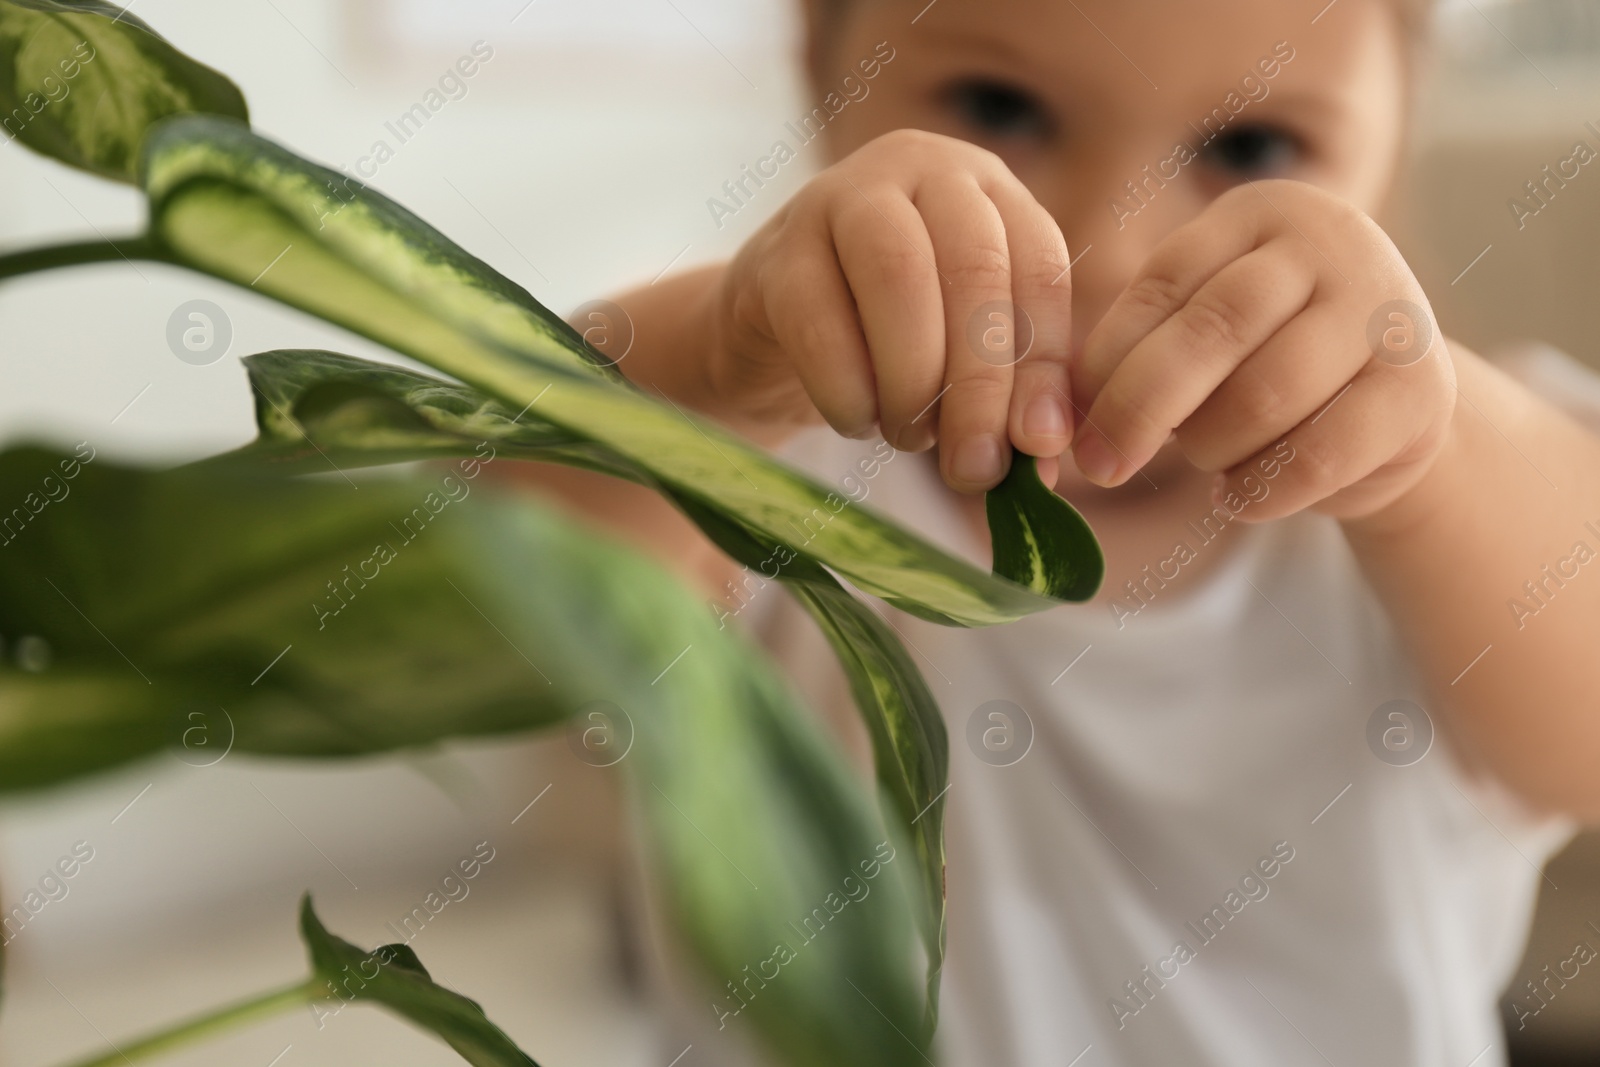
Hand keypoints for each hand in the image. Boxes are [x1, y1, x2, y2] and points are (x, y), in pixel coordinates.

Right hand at [708, 129, 1075, 491]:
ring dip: (914, 380)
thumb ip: (1008, 391)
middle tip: (975, 467)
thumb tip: (1047, 458)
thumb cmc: (884, 341)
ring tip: (910, 438)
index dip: (1045, 362)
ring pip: (898, 277)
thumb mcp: (960, 351)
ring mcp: (838, 198)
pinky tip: (856, 421)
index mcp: (986, 187)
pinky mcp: (773, 252)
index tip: (1038, 445)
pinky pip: (819, 322)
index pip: (1040, 265)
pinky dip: (847, 389)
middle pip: (973, 268)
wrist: (767, 333)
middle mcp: (918, 169)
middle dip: (981, 384)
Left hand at [1070, 180, 1455, 519]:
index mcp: (1260, 214)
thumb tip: (1057, 416)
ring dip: (1211, 450)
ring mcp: (1388, 309)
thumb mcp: (1200, 340)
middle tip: (1101, 466)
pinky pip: (1317, 455)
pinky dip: (1259, 490)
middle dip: (1140, 408)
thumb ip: (1136, 356)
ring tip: (1207, 461)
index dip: (1107, 362)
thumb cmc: (1263, 370)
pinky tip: (1239, 497)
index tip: (1067, 425)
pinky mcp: (1422, 388)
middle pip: (1214, 330)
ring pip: (1264, 396)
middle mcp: (1333, 242)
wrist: (1391, 414)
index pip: (1164, 284)